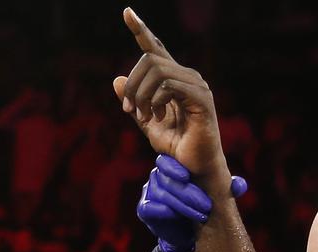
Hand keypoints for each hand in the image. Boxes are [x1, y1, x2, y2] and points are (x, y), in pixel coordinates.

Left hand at [113, 8, 228, 184]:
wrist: (193, 169)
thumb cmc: (175, 147)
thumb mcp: (146, 122)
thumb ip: (133, 101)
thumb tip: (116, 78)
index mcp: (174, 79)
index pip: (156, 49)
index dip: (141, 30)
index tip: (126, 12)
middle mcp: (188, 77)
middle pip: (150, 59)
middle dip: (133, 84)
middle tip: (129, 110)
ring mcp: (197, 86)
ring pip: (158, 70)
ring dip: (142, 95)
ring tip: (143, 117)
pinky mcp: (201, 99)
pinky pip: (170, 86)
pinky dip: (155, 101)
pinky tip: (156, 117)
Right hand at [138, 154, 247, 251]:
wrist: (186, 233)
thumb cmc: (200, 208)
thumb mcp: (213, 196)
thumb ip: (225, 188)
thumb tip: (240, 186)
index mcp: (173, 167)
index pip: (166, 161)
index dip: (174, 167)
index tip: (186, 176)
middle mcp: (158, 177)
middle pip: (164, 178)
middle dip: (186, 193)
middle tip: (206, 206)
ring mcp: (149, 193)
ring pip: (161, 194)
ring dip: (182, 206)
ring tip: (201, 215)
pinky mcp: (144, 209)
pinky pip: (150, 208)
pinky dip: (165, 212)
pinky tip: (177, 217)